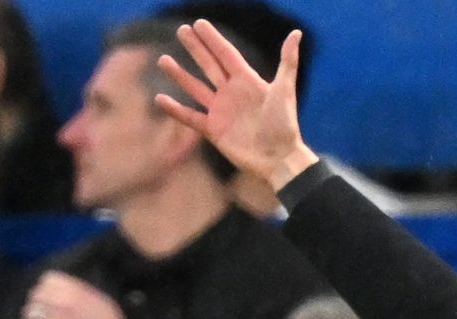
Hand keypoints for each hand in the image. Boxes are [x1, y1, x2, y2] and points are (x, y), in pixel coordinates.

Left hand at [21, 271, 133, 318]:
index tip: (57, 295)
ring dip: (38, 316)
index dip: (53, 288)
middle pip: (36, 294)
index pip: (49, 279)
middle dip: (43, 301)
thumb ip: (78, 291)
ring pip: (30, 312)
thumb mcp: (102, 301)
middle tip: (53, 310)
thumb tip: (61, 287)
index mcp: (74, 293)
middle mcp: (58, 305)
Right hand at [155, 19, 317, 189]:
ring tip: (163, 60)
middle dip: (196, 48)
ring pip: (196, 88)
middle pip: (209, 66)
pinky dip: (175, 110)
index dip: (213, 39)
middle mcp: (232, 94)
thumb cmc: (284, 125)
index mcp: (248, 82)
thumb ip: (288, 62)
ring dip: (180, 75)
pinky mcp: (214, 130)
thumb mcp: (284, 90)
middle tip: (181, 30)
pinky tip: (160, 99)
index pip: (227, 55)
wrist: (279, 159)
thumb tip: (297, 33)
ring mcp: (221, 111)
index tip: (198, 23)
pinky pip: (191, 117)